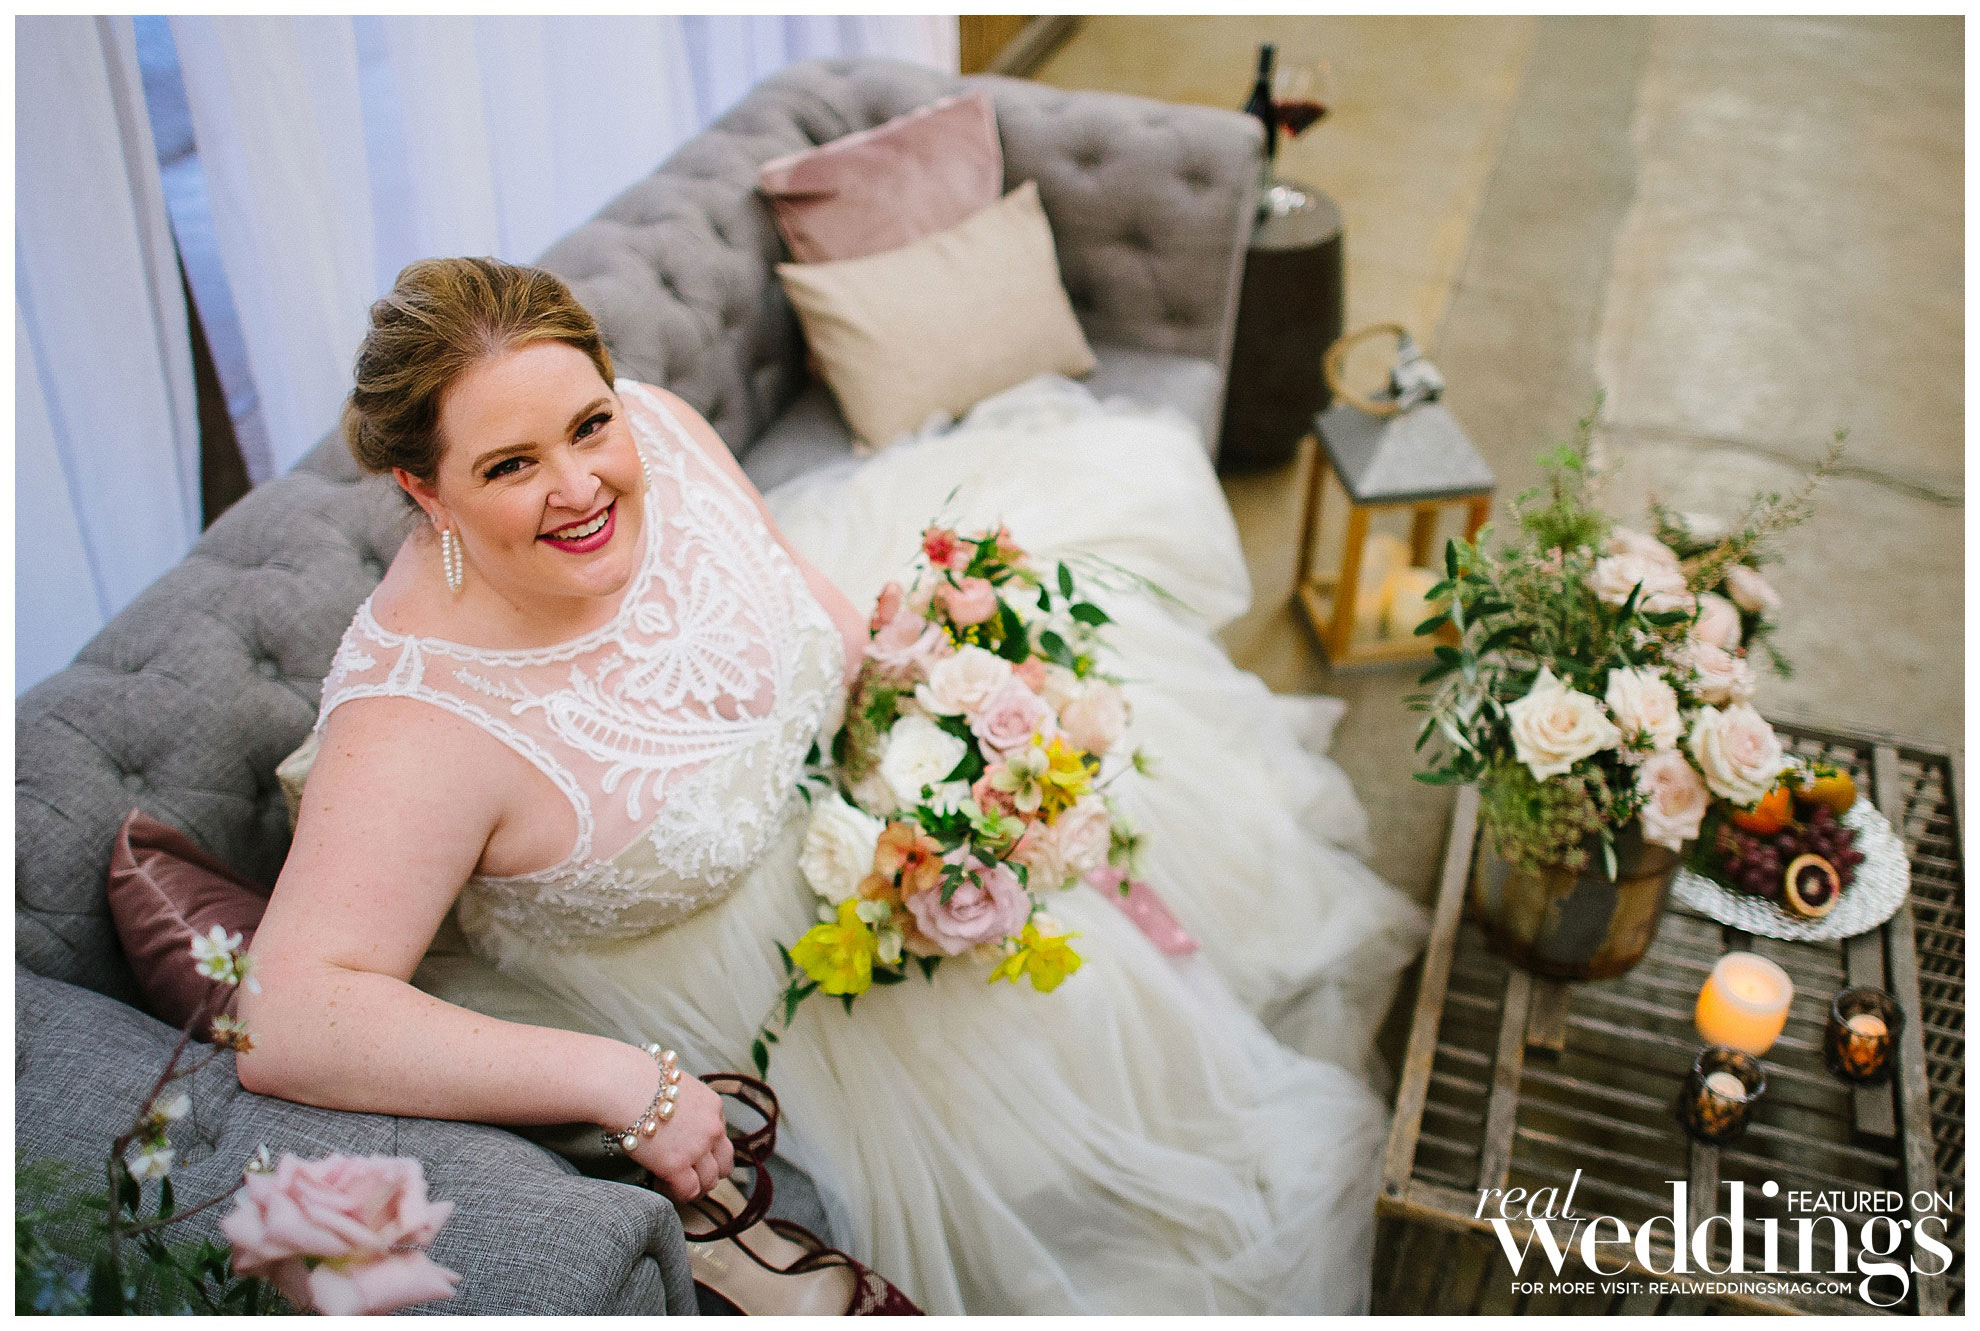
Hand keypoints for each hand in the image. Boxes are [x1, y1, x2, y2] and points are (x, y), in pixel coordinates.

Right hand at [628, 1070, 733, 1201]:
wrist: (625, 1086)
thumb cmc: (638, 1079)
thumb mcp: (675, 1083)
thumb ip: (681, 1101)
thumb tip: (670, 1112)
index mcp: (712, 1105)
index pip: (720, 1135)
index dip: (706, 1148)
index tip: (691, 1153)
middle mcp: (712, 1128)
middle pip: (724, 1161)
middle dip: (711, 1171)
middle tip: (692, 1176)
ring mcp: (697, 1148)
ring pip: (710, 1180)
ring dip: (696, 1186)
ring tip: (676, 1186)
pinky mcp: (677, 1165)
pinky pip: (688, 1191)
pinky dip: (679, 1194)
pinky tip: (664, 1186)